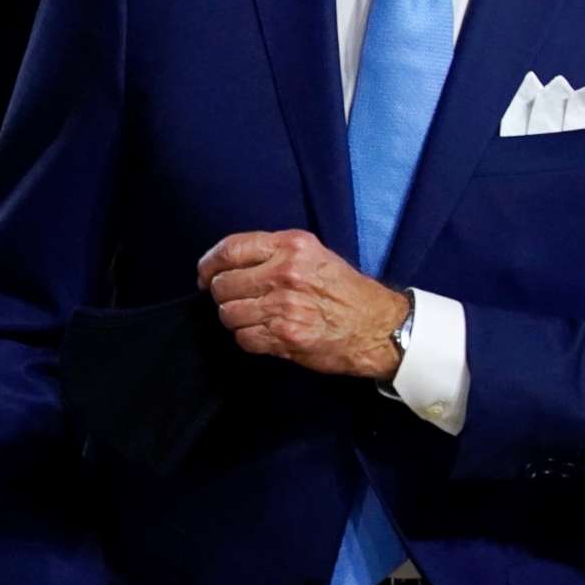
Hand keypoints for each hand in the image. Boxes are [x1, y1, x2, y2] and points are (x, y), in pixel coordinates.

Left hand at [199, 229, 407, 380]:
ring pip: (228, 314)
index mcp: (292, 246)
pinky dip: (250, 338)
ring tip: (258, 318)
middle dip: (225, 296)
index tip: (206, 276)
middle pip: (223, 285)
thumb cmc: (347, 292)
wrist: (378, 327)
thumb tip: (228, 266)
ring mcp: (283, 306)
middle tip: (240, 300)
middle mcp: (285, 273)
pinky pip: (243, 338)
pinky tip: (268, 333)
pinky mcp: (284, 336)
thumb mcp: (316, 255)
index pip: (229, 250)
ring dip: (237, 319)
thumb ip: (274, 254)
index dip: (209, 265)